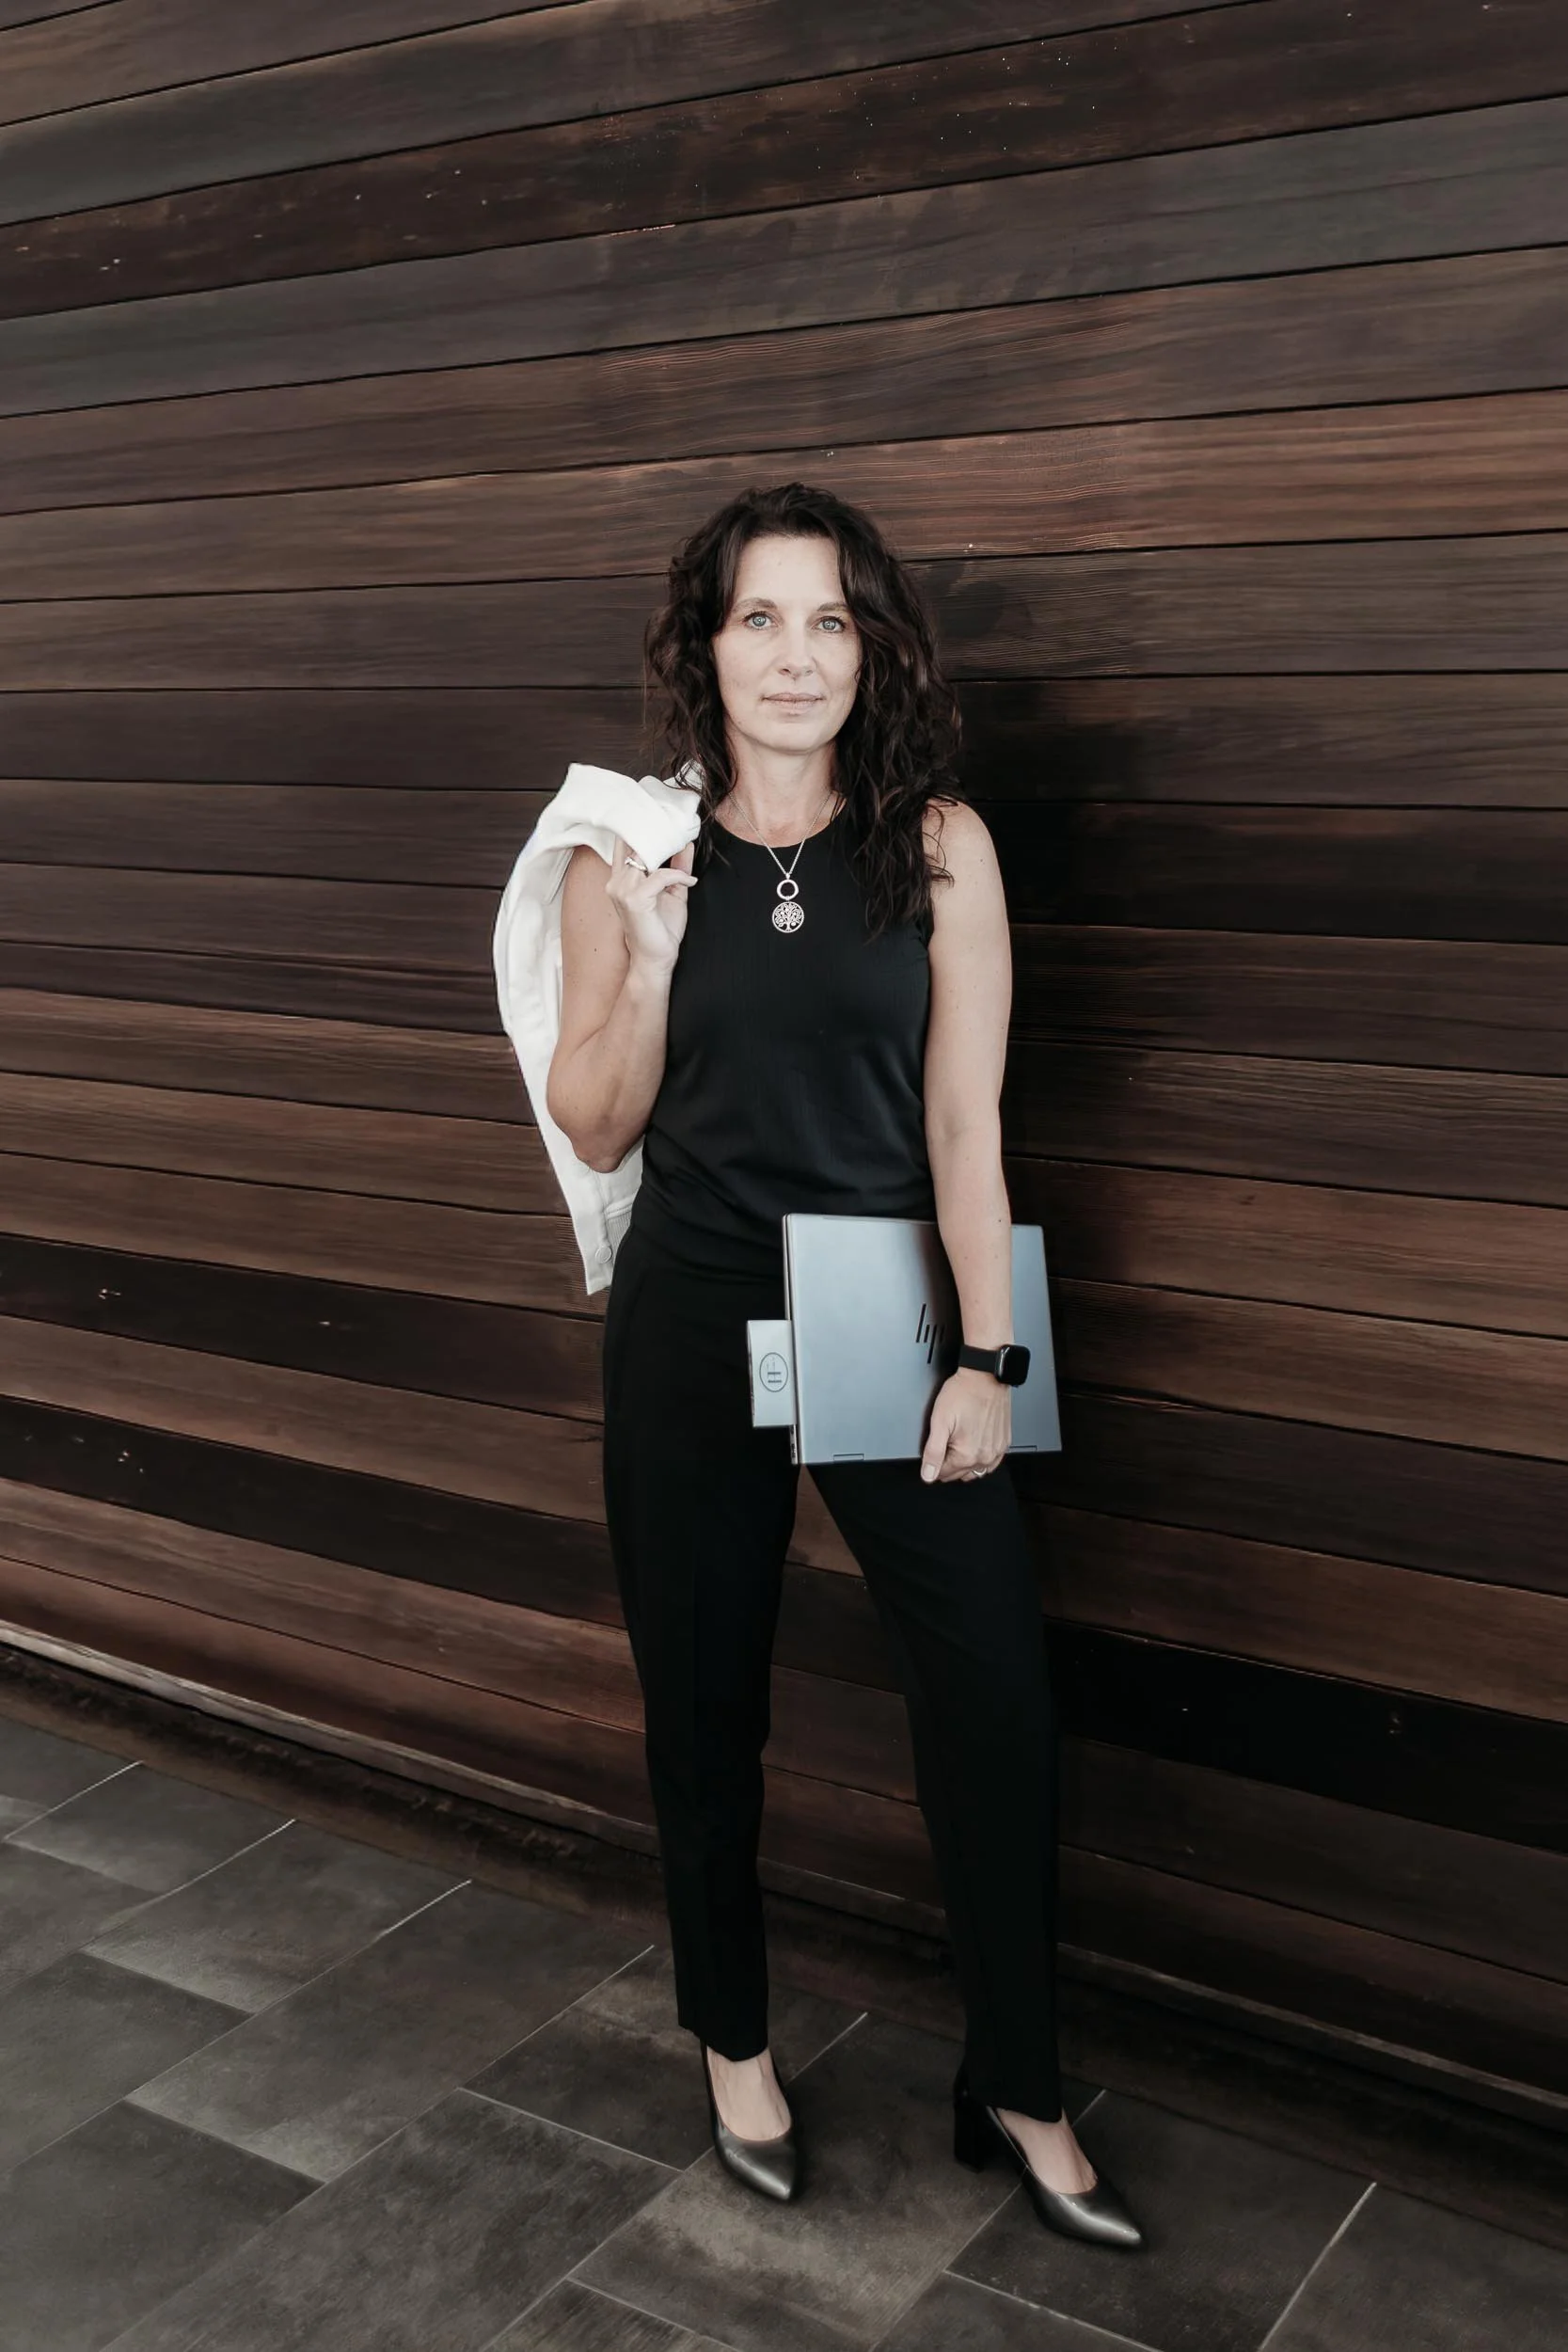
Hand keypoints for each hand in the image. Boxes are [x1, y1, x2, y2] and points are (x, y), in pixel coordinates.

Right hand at [604, 834, 696, 972]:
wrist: (656, 959)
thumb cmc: (661, 929)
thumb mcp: (672, 891)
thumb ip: (677, 868)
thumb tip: (687, 844)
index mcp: (621, 879)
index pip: (624, 843)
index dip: (639, 826)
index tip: (660, 814)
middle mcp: (617, 882)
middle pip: (634, 843)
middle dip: (656, 832)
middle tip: (678, 824)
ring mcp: (623, 890)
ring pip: (646, 856)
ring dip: (670, 852)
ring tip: (686, 851)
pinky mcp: (635, 899)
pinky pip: (660, 876)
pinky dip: (678, 877)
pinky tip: (690, 883)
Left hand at [920, 1368, 1010, 1482]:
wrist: (985, 1376)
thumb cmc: (964, 1393)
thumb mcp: (939, 1422)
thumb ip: (933, 1452)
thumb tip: (928, 1475)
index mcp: (968, 1455)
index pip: (943, 1473)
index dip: (933, 1463)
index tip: (934, 1448)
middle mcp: (985, 1456)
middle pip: (959, 1474)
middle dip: (948, 1463)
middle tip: (944, 1443)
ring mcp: (997, 1450)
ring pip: (976, 1471)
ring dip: (964, 1464)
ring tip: (957, 1444)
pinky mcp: (1004, 1443)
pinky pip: (991, 1463)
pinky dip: (980, 1460)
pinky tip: (974, 1447)